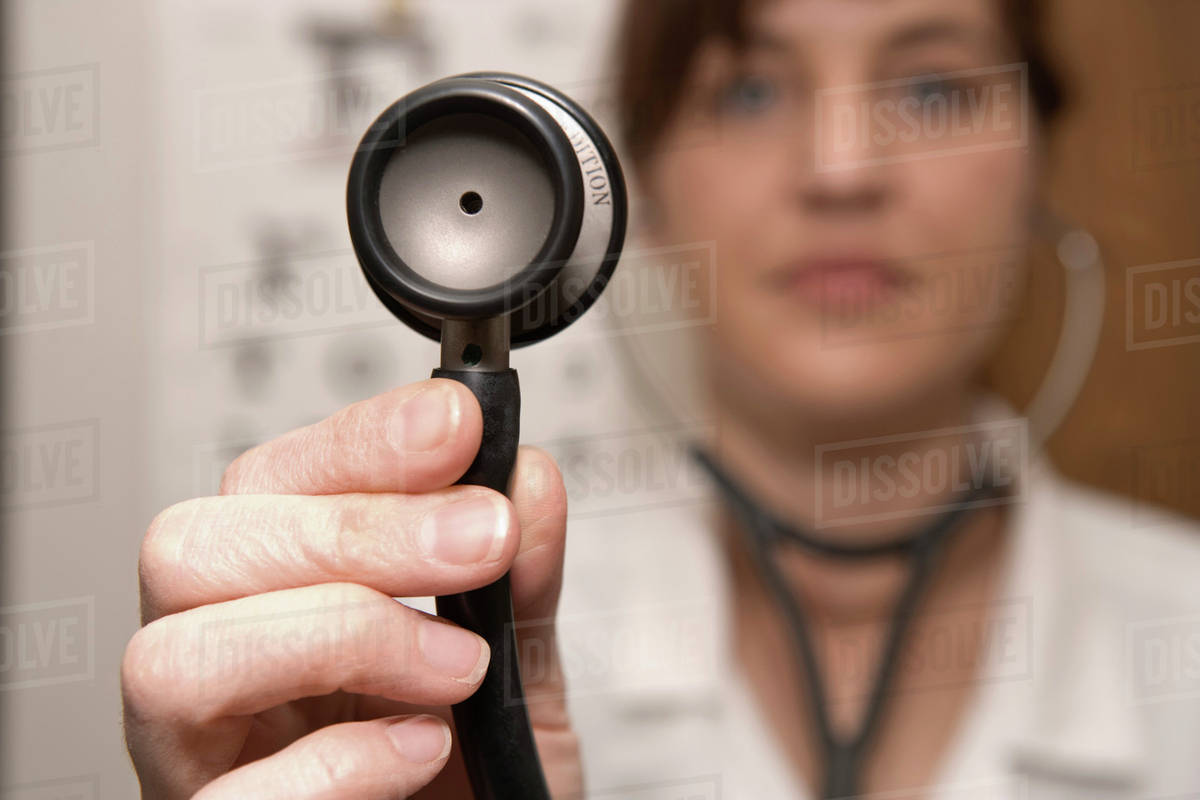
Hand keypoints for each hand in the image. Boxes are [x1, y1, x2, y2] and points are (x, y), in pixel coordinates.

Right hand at [121, 379, 580, 798]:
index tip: (458, 426)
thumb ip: (518, 581)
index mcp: (276, 594)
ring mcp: (199, 756)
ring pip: (172, 660)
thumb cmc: (475, 776)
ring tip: (460, 662)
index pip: (268, 482)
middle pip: (190, 548)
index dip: (361, 443)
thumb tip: (525, 477)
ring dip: (340, 635)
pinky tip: (425, 746)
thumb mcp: (516, 669)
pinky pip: (229, 799)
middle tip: (480, 540)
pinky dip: (340, 761)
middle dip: (350, 530)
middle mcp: (217, 663)